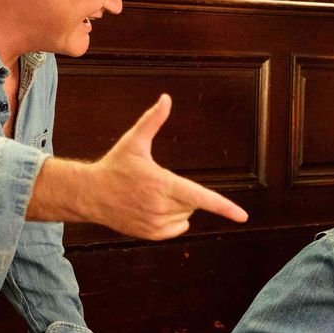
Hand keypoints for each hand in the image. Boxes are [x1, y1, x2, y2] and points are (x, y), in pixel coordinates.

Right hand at [77, 93, 247, 238]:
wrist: (90, 194)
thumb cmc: (115, 165)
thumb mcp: (134, 141)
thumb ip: (153, 120)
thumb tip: (166, 97)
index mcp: (162, 184)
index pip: (200, 197)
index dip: (224, 207)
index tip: (243, 215)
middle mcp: (161, 207)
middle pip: (194, 203)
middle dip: (184, 192)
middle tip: (158, 183)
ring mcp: (156, 224)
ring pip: (187, 216)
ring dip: (179, 207)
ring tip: (152, 196)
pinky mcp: (151, 235)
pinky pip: (178, 228)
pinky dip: (174, 219)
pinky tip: (153, 209)